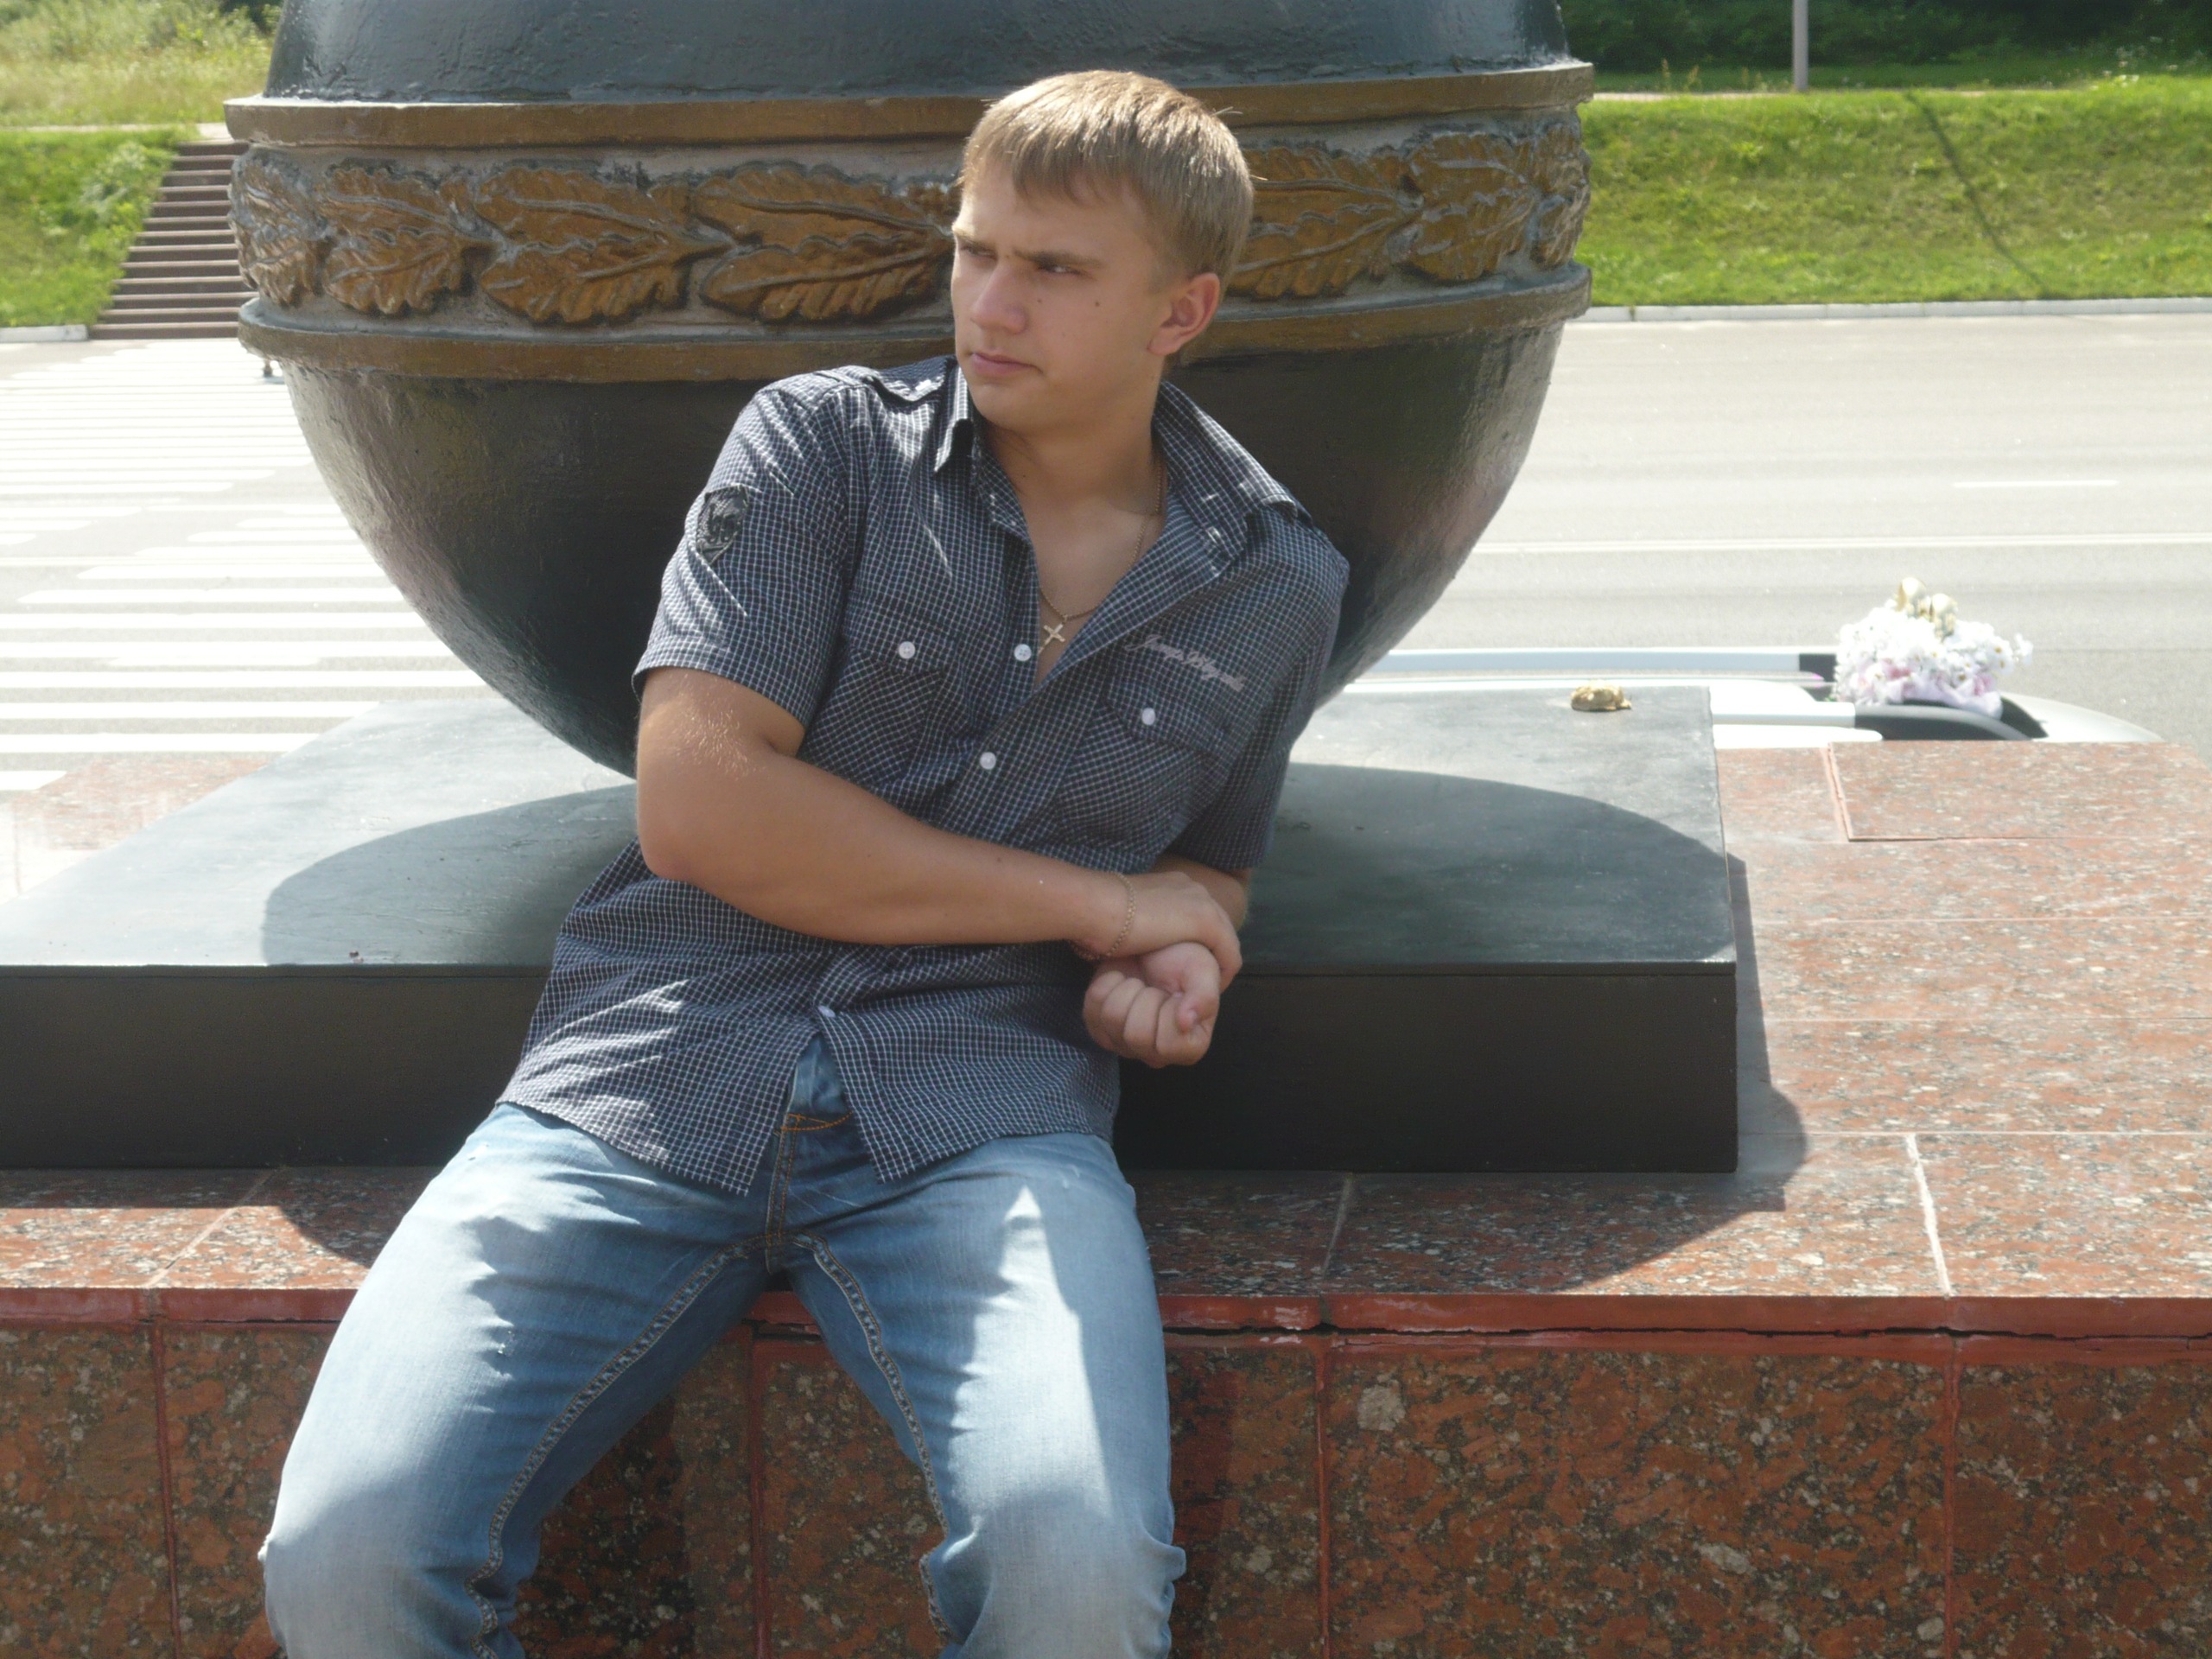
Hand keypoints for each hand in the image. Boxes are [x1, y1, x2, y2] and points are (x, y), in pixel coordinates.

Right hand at [1078, 870, 1241, 986]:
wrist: (1094, 906)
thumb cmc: (1094, 916)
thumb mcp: (1119, 919)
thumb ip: (1131, 924)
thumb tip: (1122, 939)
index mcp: (1169, 883)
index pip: (1194, 913)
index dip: (1194, 942)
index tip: (1182, 966)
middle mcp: (1190, 887)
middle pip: (1216, 924)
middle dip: (1212, 953)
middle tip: (1201, 981)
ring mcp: (1200, 901)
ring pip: (1226, 939)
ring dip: (1219, 965)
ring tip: (1207, 988)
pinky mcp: (1204, 921)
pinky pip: (1229, 953)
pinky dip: (1224, 973)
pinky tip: (1212, 990)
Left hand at [1083, 941, 1222, 1067]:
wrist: (1154, 941)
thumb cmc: (1183, 959)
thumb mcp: (1203, 971)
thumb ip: (1204, 997)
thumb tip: (1186, 1022)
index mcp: (1189, 1046)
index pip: (1166, 1046)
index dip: (1166, 1013)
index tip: (1173, 994)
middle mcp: (1156, 1054)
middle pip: (1135, 1036)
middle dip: (1144, 998)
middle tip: (1154, 986)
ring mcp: (1124, 1045)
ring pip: (1111, 1020)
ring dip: (1124, 989)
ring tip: (1139, 981)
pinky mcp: (1099, 1030)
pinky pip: (1091, 1011)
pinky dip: (1105, 985)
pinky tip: (1122, 981)